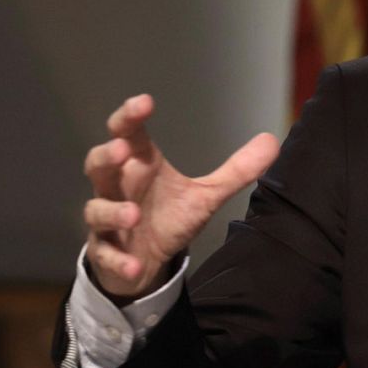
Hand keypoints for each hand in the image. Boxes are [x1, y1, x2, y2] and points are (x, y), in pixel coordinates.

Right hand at [82, 94, 278, 299]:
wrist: (146, 261)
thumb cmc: (168, 217)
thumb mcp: (206, 194)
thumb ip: (236, 170)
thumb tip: (272, 140)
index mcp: (141, 167)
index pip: (128, 135)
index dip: (130, 117)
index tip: (145, 102)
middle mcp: (118, 189)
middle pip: (99, 166)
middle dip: (106, 156)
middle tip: (122, 150)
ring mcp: (108, 222)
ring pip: (96, 210)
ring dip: (112, 212)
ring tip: (133, 214)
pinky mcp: (107, 254)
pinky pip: (106, 256)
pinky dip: (118, 260)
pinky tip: (134, 264)